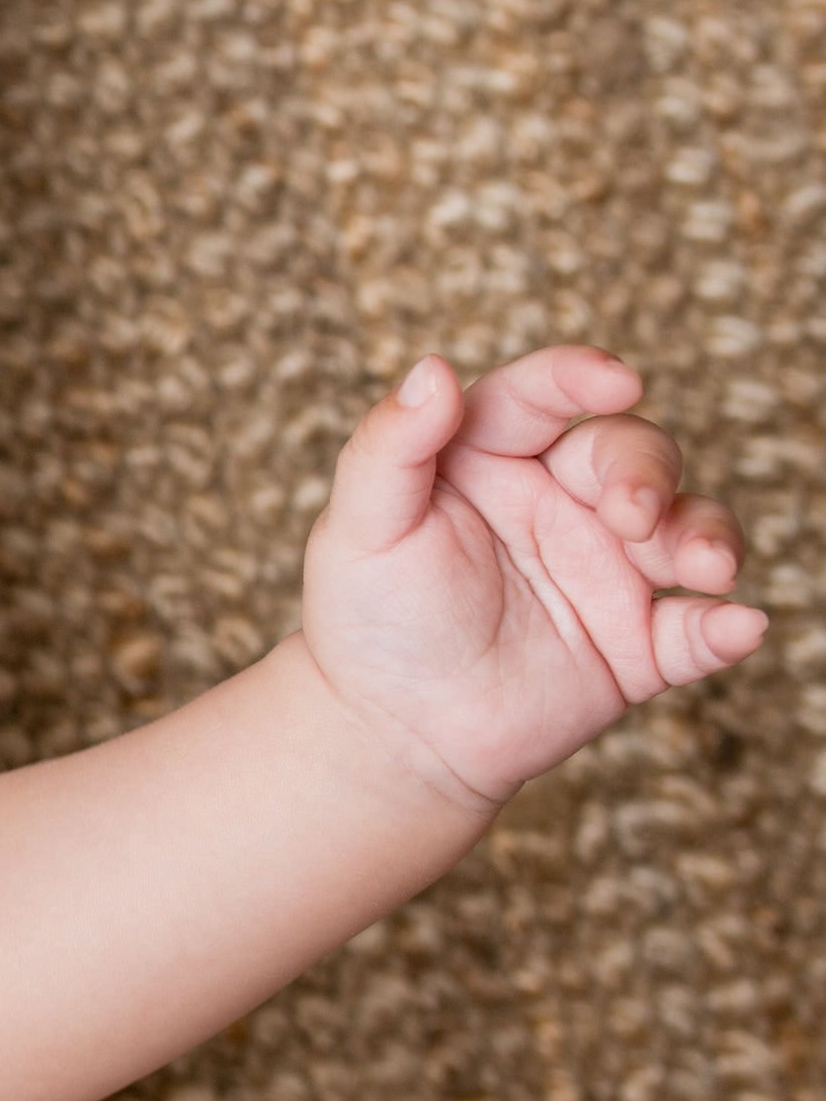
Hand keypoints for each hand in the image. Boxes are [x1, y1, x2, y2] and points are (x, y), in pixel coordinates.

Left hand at [303, 345, 764, 811]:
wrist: (391, 733)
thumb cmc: (368, 617)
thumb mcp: (361, 528)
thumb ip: (390, 446)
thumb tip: (433, 367)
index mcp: (491, 457)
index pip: (543, 397)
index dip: (582, 378)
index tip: (616, 382)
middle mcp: (560, 501)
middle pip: (631, 454)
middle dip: (647, 473)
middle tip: (634, 516)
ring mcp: (607, 570)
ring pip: (685, 529)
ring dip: (707, 537)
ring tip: (704, 569)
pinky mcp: (637, 644)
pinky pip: (698, 630)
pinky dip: (727, 626)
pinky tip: (738, 627)